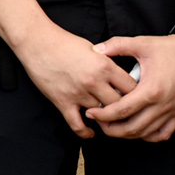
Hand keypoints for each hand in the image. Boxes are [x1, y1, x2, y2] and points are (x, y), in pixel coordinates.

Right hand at [13, 18, 137, 138]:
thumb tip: (120, 78)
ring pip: (100, 115)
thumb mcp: (93, 49)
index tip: (136, 97)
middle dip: (123, 109)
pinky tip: (90, 132)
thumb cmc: (65, 42)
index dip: (136, 93)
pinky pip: (77, 124)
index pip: (131, 87)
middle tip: (125, 112)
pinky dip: (85, 132)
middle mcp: (94, 81)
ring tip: (108, 120)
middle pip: (119, 104)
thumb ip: (107, 64)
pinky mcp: (63, 102)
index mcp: (104, 65)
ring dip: (104, 118)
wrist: (37, 42)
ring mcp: (78, 93)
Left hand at [86, 31, 174, 141]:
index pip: (122, 111)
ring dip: (127, 134)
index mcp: (151, 90)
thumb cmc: (170, 49)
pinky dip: (149, 135)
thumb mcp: (142, 43)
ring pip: (146, 133)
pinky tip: (138, 129)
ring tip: (113, 126)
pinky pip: (163, 133)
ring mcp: (172, 112)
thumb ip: (117, 45)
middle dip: (111, 129)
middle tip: (98, 123)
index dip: (104, 115)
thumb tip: (96, 50)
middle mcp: (162, 105)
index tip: (91, 113)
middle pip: (132, 128)